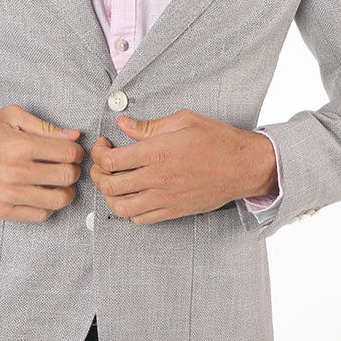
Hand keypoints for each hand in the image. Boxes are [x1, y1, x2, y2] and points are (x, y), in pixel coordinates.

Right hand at [0, 106, 84, 221]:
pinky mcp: (1, 211)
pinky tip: (43, 195)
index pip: (68, 153)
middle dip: (74, 171)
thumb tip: (74, 136)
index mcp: (21, 144)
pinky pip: (39, 215)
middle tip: (68, 168)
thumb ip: (45, 126)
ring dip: (67, 192)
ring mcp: (9, 194)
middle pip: (67, 176)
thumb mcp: (10, 117)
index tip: (73, 153)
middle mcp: (16, 170)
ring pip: (58, 200)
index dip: (77, 152)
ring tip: (60, 185)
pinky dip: (48, 207)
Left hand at [89, 109, 276, 224]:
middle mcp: (158, 178)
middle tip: (101, 164)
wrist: (244, 166)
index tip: (103, 145)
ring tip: (113, 182)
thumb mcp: (184, 120)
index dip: (98, 153)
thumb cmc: (218, 140)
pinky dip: (129, 210)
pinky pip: (141, 219)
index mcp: (158, 152)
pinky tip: (133, 195)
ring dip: (110, 196)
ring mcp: (166, 198)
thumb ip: (150, 125)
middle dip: (97, 174)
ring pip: (120, 208)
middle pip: (109, 185)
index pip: (110, 160)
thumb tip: (124, 124)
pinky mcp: (174, 211)